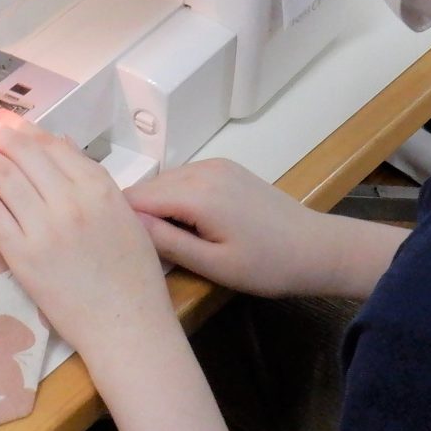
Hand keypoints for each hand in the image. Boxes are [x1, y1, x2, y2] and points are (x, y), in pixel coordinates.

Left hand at [0, 106, 175, 360]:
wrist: (126, 325)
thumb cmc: (132, 276)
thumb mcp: (124, 215)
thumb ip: (91, 178)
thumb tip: (59, 143)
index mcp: (100, 186)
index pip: (49, 144)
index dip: (17, 126)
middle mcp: (72, 199)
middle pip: (21, 151)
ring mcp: (46, 226)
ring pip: (2, 174)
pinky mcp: (24, 255)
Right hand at [126, 158, 398, 298]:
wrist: (316, 248)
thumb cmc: (267, 265)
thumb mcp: (213, 265)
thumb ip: (167, 242)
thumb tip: (126, 225)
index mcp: (196, 193)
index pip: (135, 199)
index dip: (121, 223)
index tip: (115, 248)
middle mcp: (201, 169)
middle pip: (147, 188)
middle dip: (136, 215)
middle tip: (135, 250)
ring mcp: (214, 165)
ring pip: (164, 183)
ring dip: (156, 208)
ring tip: (161, 241)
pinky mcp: (225, 168)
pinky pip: (183, 179)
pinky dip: (175, 199)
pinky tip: (185, 225)